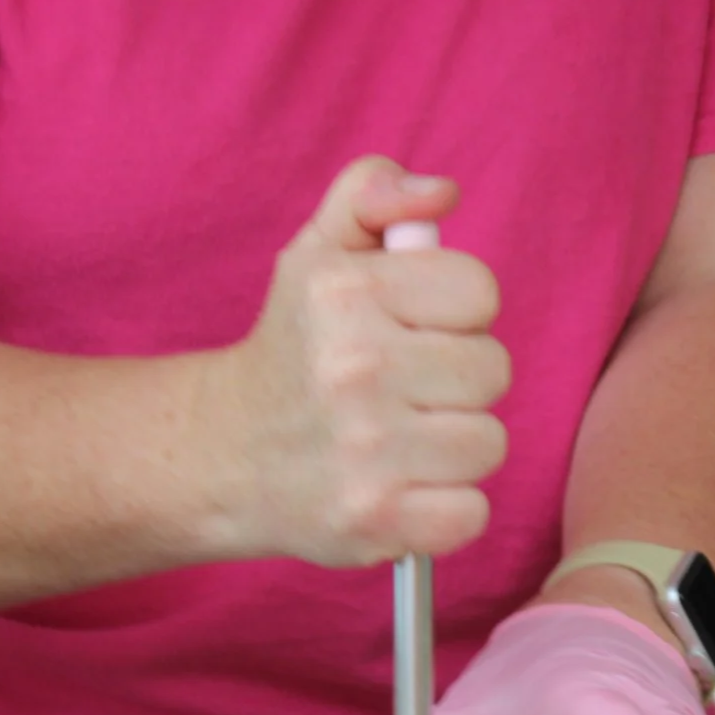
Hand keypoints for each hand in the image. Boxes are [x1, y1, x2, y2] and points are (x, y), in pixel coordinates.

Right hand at [203, 156, 509, 565]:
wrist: (221, 455)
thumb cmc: (295, 349)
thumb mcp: (318, 254)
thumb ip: (373, 194)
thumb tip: (440, 193)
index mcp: (347, 292)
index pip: (479, 292)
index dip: (455, 312)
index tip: (412, 329)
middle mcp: (353, 368)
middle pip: (493, 370)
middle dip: (457, 381)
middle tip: (403, 390)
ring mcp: (364, 451)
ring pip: (488, 442)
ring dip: (454, 446)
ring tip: (400, 440)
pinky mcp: (373, 520)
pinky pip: (471, 512)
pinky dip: (446, 509)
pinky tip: (403, 490)